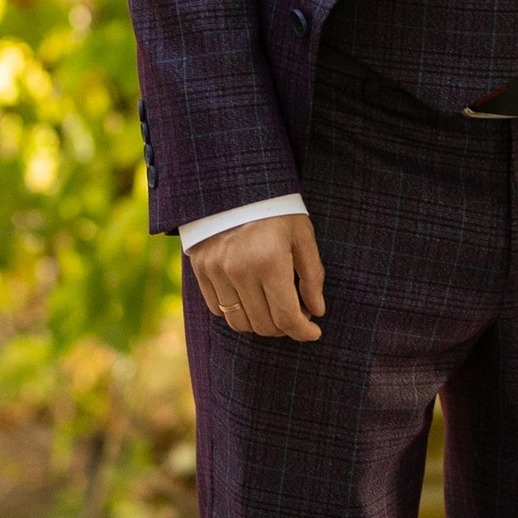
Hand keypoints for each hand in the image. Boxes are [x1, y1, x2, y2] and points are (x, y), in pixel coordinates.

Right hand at [190, 210, 326, 341]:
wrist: (233, 185)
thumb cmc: (276, 209)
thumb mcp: (302, 235)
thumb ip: (312, 275)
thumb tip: (317, 311)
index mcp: (269, 261)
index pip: (286, 317)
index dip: (303, 332)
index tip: (314, 332)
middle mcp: (239, 271)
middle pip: (263, 325)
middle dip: (285, 328)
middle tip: (297, 316)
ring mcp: (215, 272)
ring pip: (239, 322)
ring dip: (260, 324)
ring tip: (274, 309)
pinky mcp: (200, 271)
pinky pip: (218, 309)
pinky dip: (237, 312)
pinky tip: (251, 298)